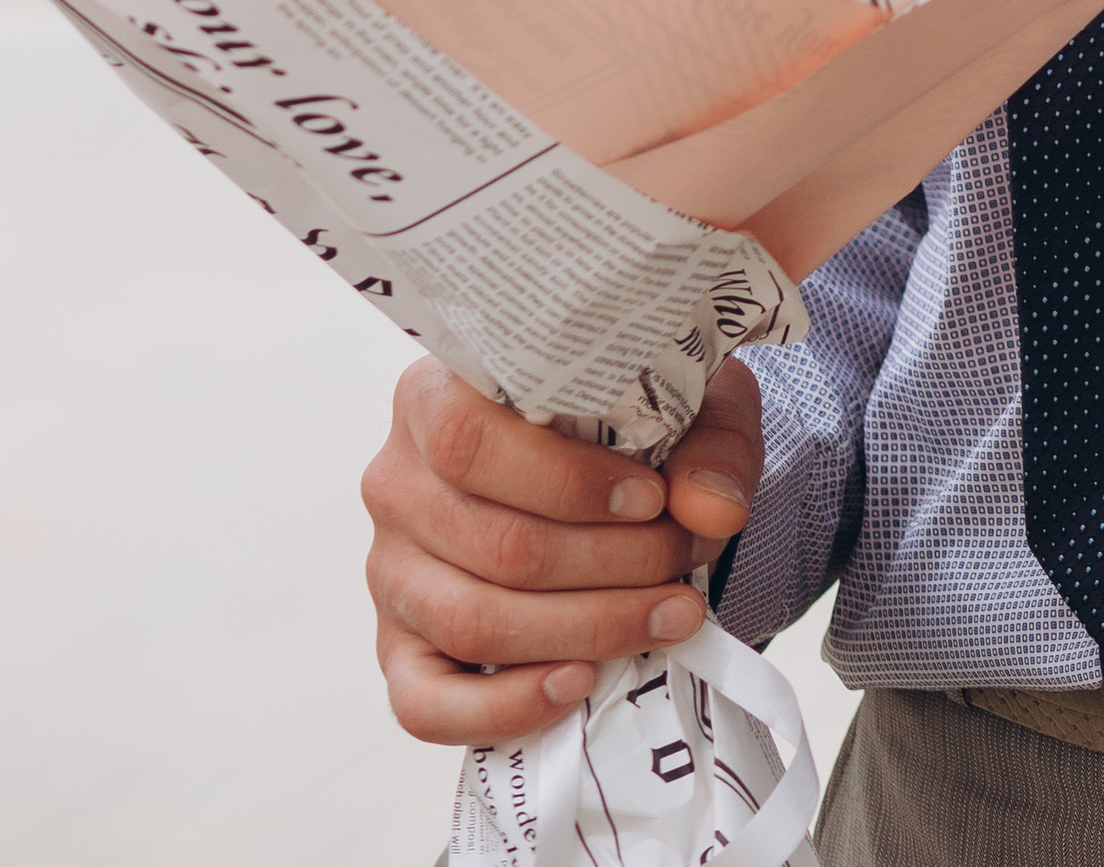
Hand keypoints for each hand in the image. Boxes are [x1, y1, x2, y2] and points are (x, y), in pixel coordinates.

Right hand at [362, 353, 762, 747]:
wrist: (611, 476)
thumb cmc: (628, 427)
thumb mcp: (682, 404)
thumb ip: (707, 445)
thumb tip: (713, 509)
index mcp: (435, 397)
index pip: (469, 440)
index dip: (567, 481)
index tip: (652, 499)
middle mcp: (397, 483)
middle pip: (494, 544)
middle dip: (610, 563)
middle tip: (683, 559)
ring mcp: (390, 574)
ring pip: (473, 621)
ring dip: (586, 630)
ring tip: (668, 616)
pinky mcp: (399, 652)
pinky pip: (426, 705)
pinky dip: (506, 707)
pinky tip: (579, 684)